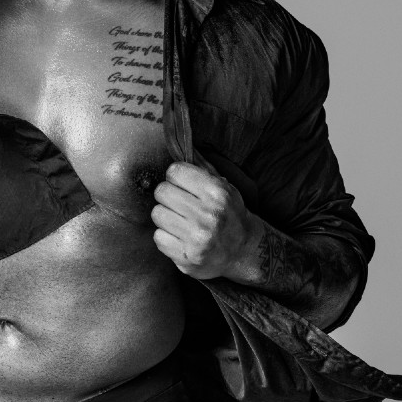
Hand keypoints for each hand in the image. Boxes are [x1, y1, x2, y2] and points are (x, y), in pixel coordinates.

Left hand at [150, 154, 257, 279]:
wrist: (244, 251)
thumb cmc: (230, 214)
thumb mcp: (224, 186)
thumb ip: (202, 166)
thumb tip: (181, 142)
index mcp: (217, 193)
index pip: (174, 171)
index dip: (176, 177)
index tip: (183, 184)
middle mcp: (208, 216)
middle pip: (161, 192)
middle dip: (169, 196)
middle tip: (180, 204)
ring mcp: (197, 239)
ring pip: (157, 214)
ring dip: (166, 216)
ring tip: (181, 221)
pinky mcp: (186, 258)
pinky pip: (158, 237)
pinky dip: (166, 236)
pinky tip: (180, 237)